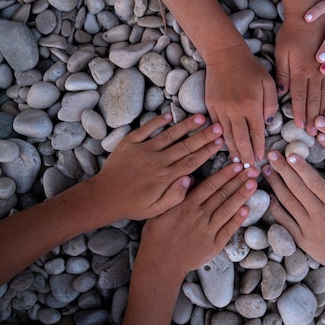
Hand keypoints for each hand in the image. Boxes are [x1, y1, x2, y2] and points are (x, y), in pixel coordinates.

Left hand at [91, 113, 223, 221]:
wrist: (104, 197)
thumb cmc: (133, 205)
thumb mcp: (156, 209)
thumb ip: (175, 196)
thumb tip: (190, 179)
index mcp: (165, 177)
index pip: (192, 161)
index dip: (207, 151)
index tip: (220, 142)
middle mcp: (157, 161)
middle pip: (185, 146)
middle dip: (204, 136)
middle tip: (218, 126)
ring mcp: (143, 150)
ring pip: (169, 135)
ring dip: (186, 126)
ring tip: (200, 117)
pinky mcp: (130, 143)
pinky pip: (146, 130)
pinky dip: (157, 122)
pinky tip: (169, 115)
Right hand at [136, 163, 257, 279]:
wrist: (160, 265)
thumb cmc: (156, 237)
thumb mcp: (158, 211)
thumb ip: (174, 194)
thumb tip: (189, 178)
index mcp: (186, 206)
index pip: (210, 185)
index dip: (225, 174)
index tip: (237, 165)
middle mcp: (199, 216)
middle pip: (222, 194)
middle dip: (239, 180)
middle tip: (253, 169)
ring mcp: (207, 231)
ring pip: (228, 209)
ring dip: (242, 196)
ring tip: (254, 184)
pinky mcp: (213, 245)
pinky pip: (228, 230)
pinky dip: (237, 220)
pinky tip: (247, 209)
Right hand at [205, 45, 278, 166]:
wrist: (225, 55)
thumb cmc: (251, 68)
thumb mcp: (269, 83)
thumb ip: (271, 104)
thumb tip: (267, 123)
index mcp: (251, 105)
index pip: (256, 133)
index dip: (258, 148)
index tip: (260, 159)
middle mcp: (235, 110)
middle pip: (240, 139)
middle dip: (245, 155)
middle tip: (248, 166)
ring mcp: (220, 109)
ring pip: (226, 136)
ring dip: (233, 150)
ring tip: (237, 161)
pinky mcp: (211, 106)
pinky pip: (216, 127)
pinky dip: (221, 138)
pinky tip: (226, 145)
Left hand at [262, 151, 324, 273]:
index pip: (314, 181)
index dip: (300, 167)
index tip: (290, 154)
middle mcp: (319, 214)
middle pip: (297, 188)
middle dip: (283, 169)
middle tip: (272, 155)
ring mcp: (308, 227)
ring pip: (288, 201)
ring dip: (276, 185)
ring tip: (266, 170)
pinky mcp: (300, 239)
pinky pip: (285, 221)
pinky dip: (275, 208)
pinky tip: (268, 196)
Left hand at [275, 15, 324, 134]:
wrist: (307, 13)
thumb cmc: (290, 32)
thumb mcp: (281, 53)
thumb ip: (282, 74)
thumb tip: (281, 94)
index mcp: (300, 71)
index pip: (300, 98)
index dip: (301, 113)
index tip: (301, 127)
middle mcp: (314, 72)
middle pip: (314, 99)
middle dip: (314, 117)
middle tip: (315, 133)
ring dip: (324, 109)